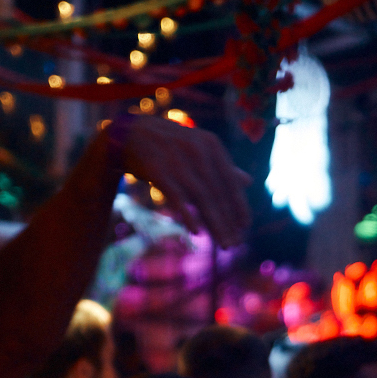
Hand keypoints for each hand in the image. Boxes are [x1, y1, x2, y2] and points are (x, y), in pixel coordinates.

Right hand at [109, 118, 251, 247]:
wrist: (128, 133)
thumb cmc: (169, 145)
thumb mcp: (198, 149)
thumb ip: (221, 166)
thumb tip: (248, 181)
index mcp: (211, 145)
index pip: (230, 181)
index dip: (239, 205)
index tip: (244, 227)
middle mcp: (197, 150)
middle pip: (218, 193)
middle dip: (228, 221)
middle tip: (235, 244)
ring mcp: (177, 160)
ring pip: (202, 197)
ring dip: (215, 224)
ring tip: (224, 244)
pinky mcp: (157, 170)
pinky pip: (176, 196)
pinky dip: (187, 214)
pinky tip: (196, 231)